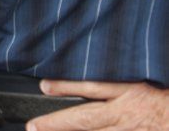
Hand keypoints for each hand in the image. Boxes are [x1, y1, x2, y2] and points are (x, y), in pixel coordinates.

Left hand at [26, 80, 168, 129]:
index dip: (67, 86)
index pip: (93, 86)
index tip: (44, 85)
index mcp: (132, 91)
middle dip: (56, 123)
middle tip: (33, 127)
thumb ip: (131, 76)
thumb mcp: (154, 75)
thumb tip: (113, 64)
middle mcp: (127, 114)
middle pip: (84, 118)